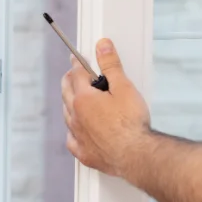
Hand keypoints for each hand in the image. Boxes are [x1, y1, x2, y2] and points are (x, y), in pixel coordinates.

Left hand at [61, 39, 151, 177]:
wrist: (135, 155)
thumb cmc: (131, 124)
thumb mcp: (124, 88)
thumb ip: (111, 65)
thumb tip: (102, 46)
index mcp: (83, 99)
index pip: (76, 74)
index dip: (77, 64)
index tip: (76, 59)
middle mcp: (76, 117)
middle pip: (66, 93)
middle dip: (68, 81)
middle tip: (71, 75)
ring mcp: (78, 136)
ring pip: (67, 116)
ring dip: (69, 104)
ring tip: (73, 99)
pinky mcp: (85, 153)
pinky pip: (71, 140)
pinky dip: (72, 132)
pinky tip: (76, 132)